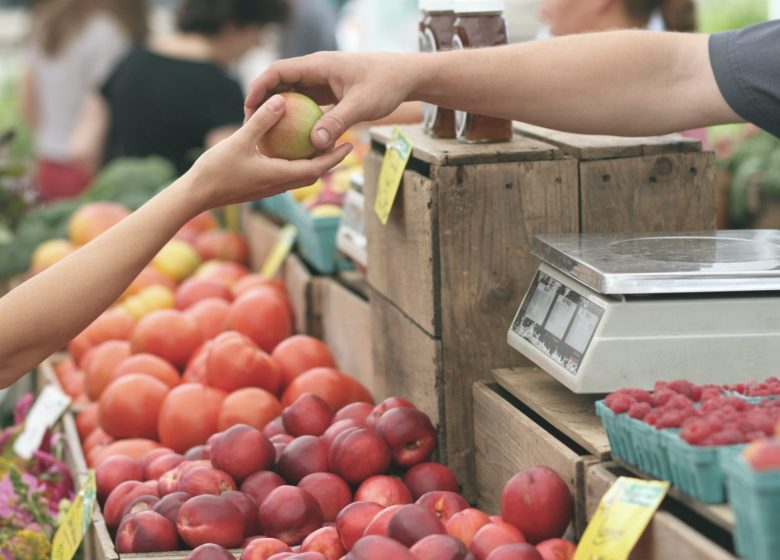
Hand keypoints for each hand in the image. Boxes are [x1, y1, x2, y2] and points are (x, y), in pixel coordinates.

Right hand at [187, 94, 352, 210]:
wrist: (196, 196)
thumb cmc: (216, 170)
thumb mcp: (239, 141)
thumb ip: (262, 121)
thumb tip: (281, 100)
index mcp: (279, 176)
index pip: (316, 169)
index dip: (335, 157)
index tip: (349, 145)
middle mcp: (278, 185)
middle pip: (312, 174)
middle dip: (329, 160)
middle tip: (342, 142)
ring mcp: (268, 188)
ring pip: (298, 175)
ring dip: (312, 163)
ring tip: (319, 144)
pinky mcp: (259, 186)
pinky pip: (284, 174)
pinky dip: (293, 163)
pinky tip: (288, 148)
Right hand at [244, 52, 416, 150]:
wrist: (405, 77)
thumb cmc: (386, 85)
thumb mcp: (361, 105)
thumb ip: (337, 122)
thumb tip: (315, 144)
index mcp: (318, 65)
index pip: (278, 71)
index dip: (259, 87)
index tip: (248, 107)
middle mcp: (316, 71)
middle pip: (280, 83)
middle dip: (263, 102)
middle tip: (251, 125)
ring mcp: (322, 82)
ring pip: (292, 95)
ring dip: (279, 112)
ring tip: (266, 134)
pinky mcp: (329, 93)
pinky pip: (306, 105)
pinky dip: (297, 119)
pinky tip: (292, 140)